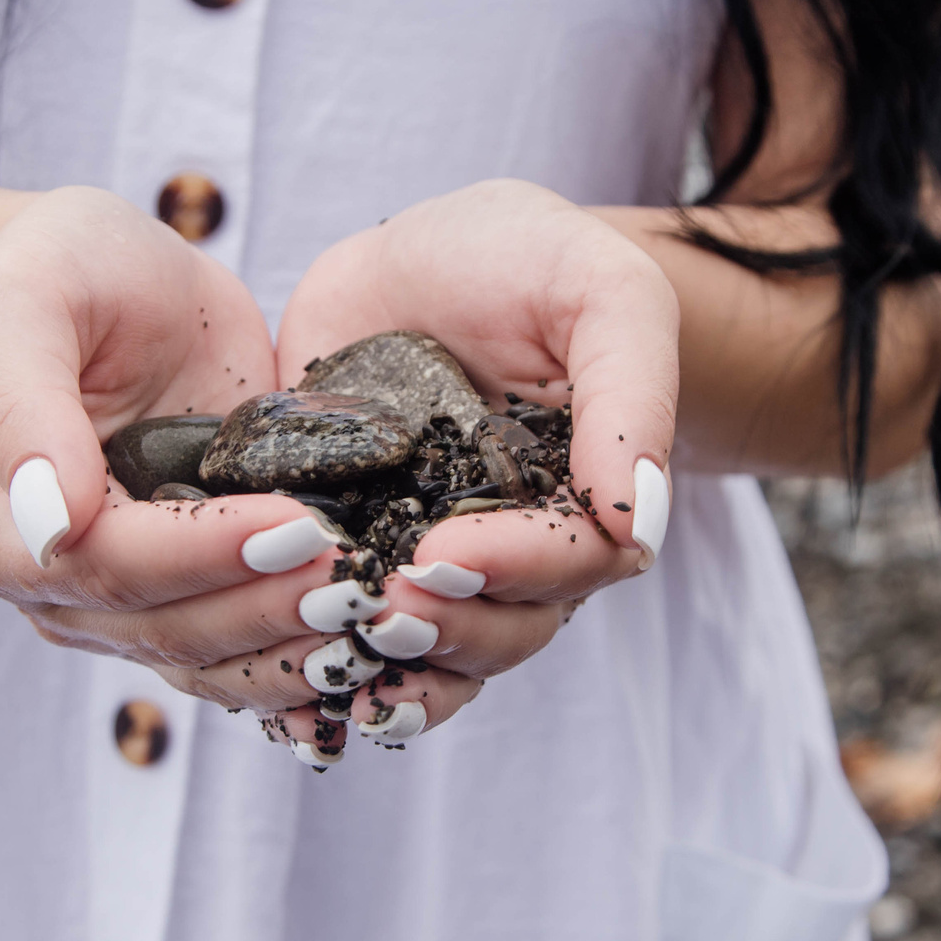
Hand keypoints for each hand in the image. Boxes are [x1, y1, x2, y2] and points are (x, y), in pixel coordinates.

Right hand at [0, 188, 371, 727]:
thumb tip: (52, 521)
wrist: (112, 280)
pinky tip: (376, 643)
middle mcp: (57, 586)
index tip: (298, 525)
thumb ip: (21, 405)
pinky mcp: (196, 593)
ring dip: (298, 645)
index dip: (205, 554)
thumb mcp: (25, 304)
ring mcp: (128, 603)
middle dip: (270, 605)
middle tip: (363, 575)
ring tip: (379, 604)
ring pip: (214, 659)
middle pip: (170, 628)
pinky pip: (247, 654)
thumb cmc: (60, 272)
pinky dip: (308, 658)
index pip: (108, 566)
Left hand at [269, 180, 680, 748]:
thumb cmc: (530, 260)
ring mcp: (432, 555)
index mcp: (584, 496)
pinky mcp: (356, 551)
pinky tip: (300, 686)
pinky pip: (357, 637)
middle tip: (382, 600)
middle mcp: (515, 544)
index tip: (447, 555)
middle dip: (450, 628)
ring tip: (344, 641)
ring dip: (398, 662)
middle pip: (506, 628)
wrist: (419, 254)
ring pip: (436, 650)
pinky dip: (335, 671)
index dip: (516, 572)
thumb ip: (633, 396)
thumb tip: (640, 524)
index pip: (573, 564)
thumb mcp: (603, 291)